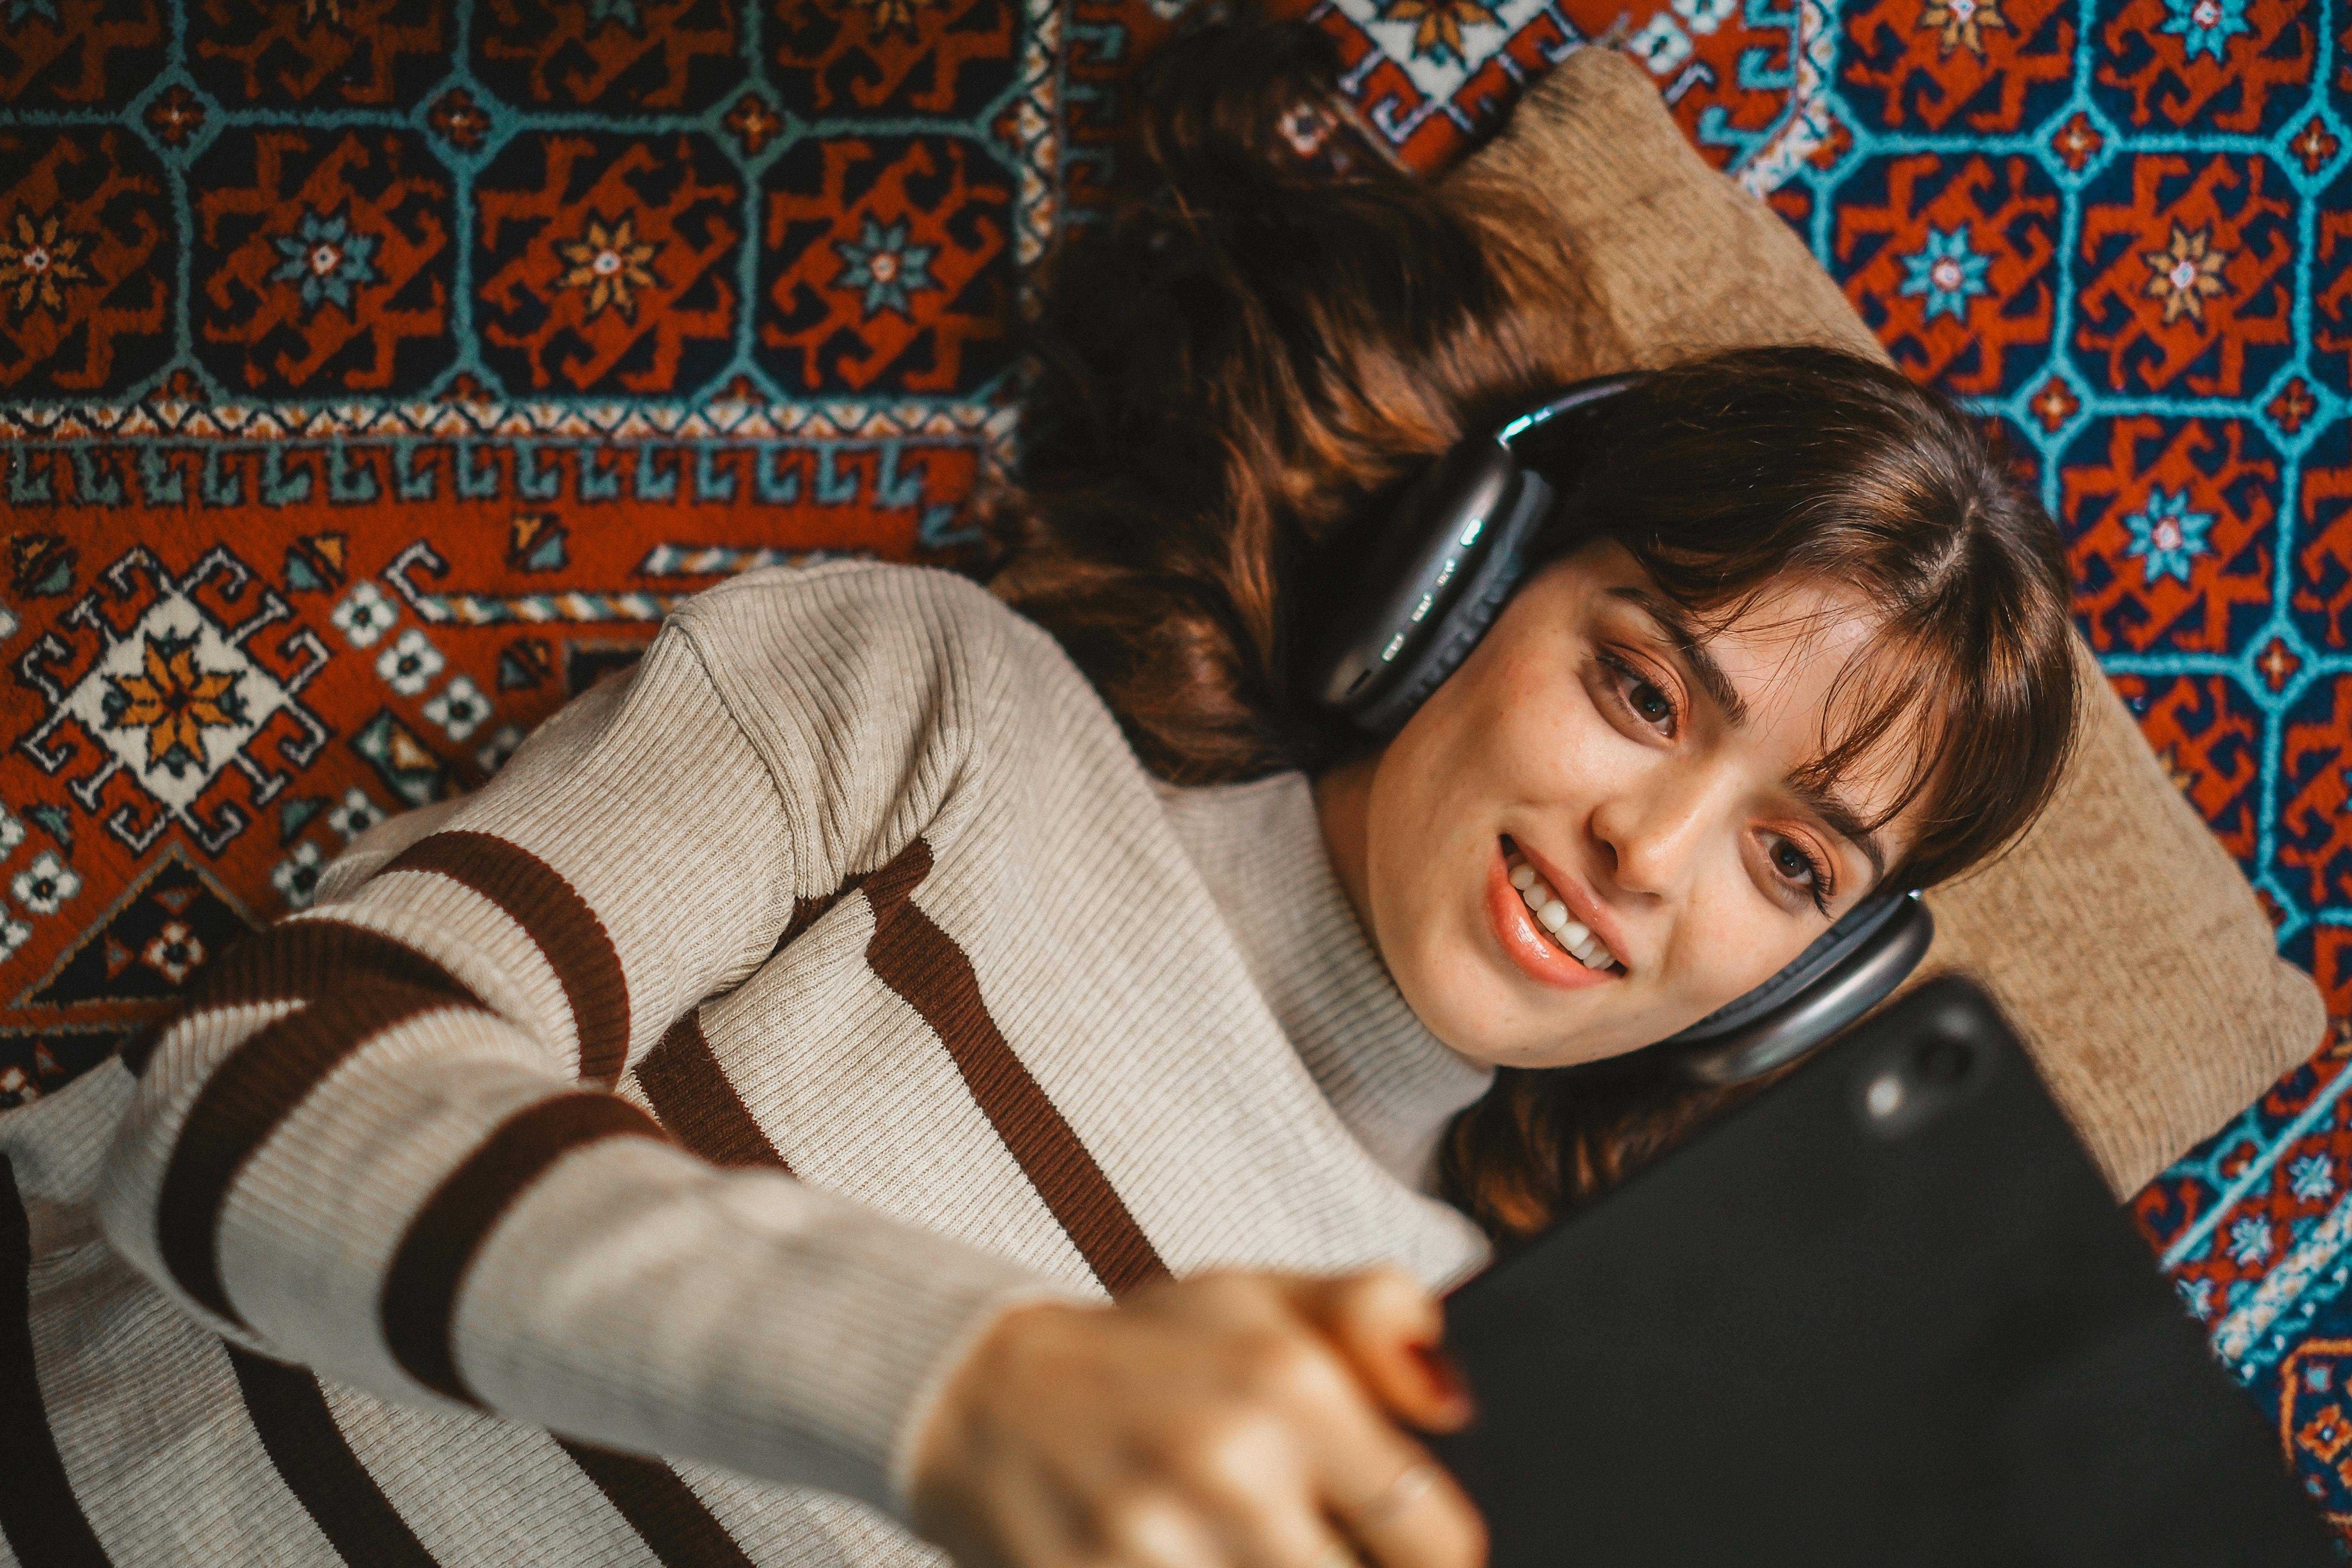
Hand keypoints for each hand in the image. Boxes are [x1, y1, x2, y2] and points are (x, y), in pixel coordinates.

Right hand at [907, 1269, 1483, 1567]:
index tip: (1411, 1551)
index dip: (1436, 1556)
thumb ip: (1373, 1318)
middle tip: (1318, 1547)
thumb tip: (1457, 1403)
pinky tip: (1200, 1561)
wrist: (979, 1397)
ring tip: (1250, 1549)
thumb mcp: (1259, 1297)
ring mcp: (1156, 1549)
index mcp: (1286, 1387)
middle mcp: (1229, 1469)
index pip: (1436, 1534)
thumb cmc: (1140, 1354)